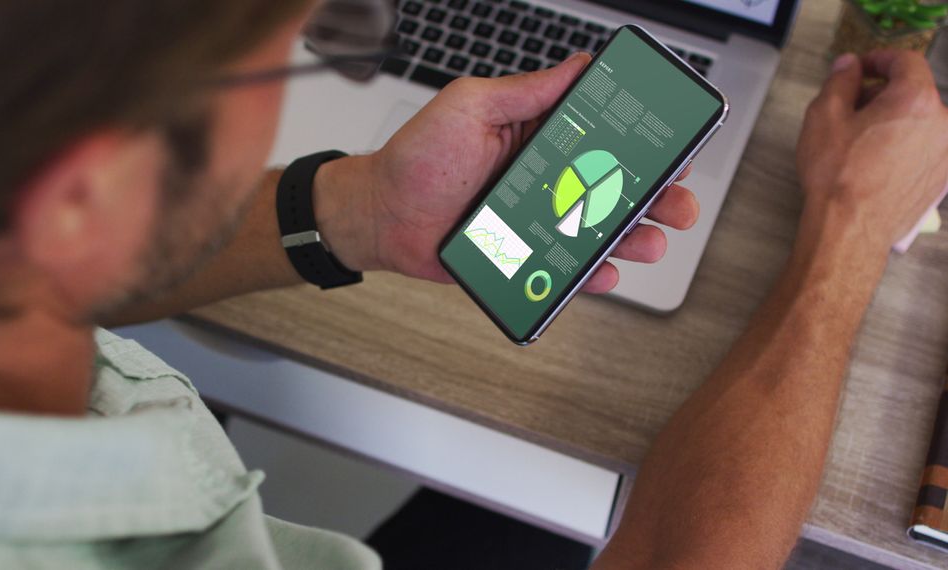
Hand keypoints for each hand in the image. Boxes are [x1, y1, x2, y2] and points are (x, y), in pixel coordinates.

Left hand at [318, 54, 698, 293]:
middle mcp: (546, 178)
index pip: (604, 134)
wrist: (380, 216)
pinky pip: (567, 269)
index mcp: (539, 136)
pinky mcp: (525, 256)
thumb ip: (524, 91)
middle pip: (615, 186)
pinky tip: (606, 272)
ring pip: (600, 230)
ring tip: (650, 238)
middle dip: (656, 193)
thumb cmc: (416, 159)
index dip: (643, 139)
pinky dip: (590, 275)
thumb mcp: (467, 106)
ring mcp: (538, 220)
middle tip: (678, 199)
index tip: (673, 143)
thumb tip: (577, 65)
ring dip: (635, 235)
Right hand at [797, 50, 947, 246]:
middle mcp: (941, 122)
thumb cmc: (838, 175)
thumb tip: (849, 65)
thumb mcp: (824, 116)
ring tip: (859, 140)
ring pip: (919, 121)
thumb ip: (840, 81)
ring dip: (893, 121)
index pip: (906, 61)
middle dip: (882, 94)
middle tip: (850, 108)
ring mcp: (945, 152)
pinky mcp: (941, 177)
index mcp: (916, 99)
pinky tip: (874, 162)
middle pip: (914, 92)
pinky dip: (902, 146)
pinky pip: (923, 148)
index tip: (861, 68)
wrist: (851, 228)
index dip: (880, 59)